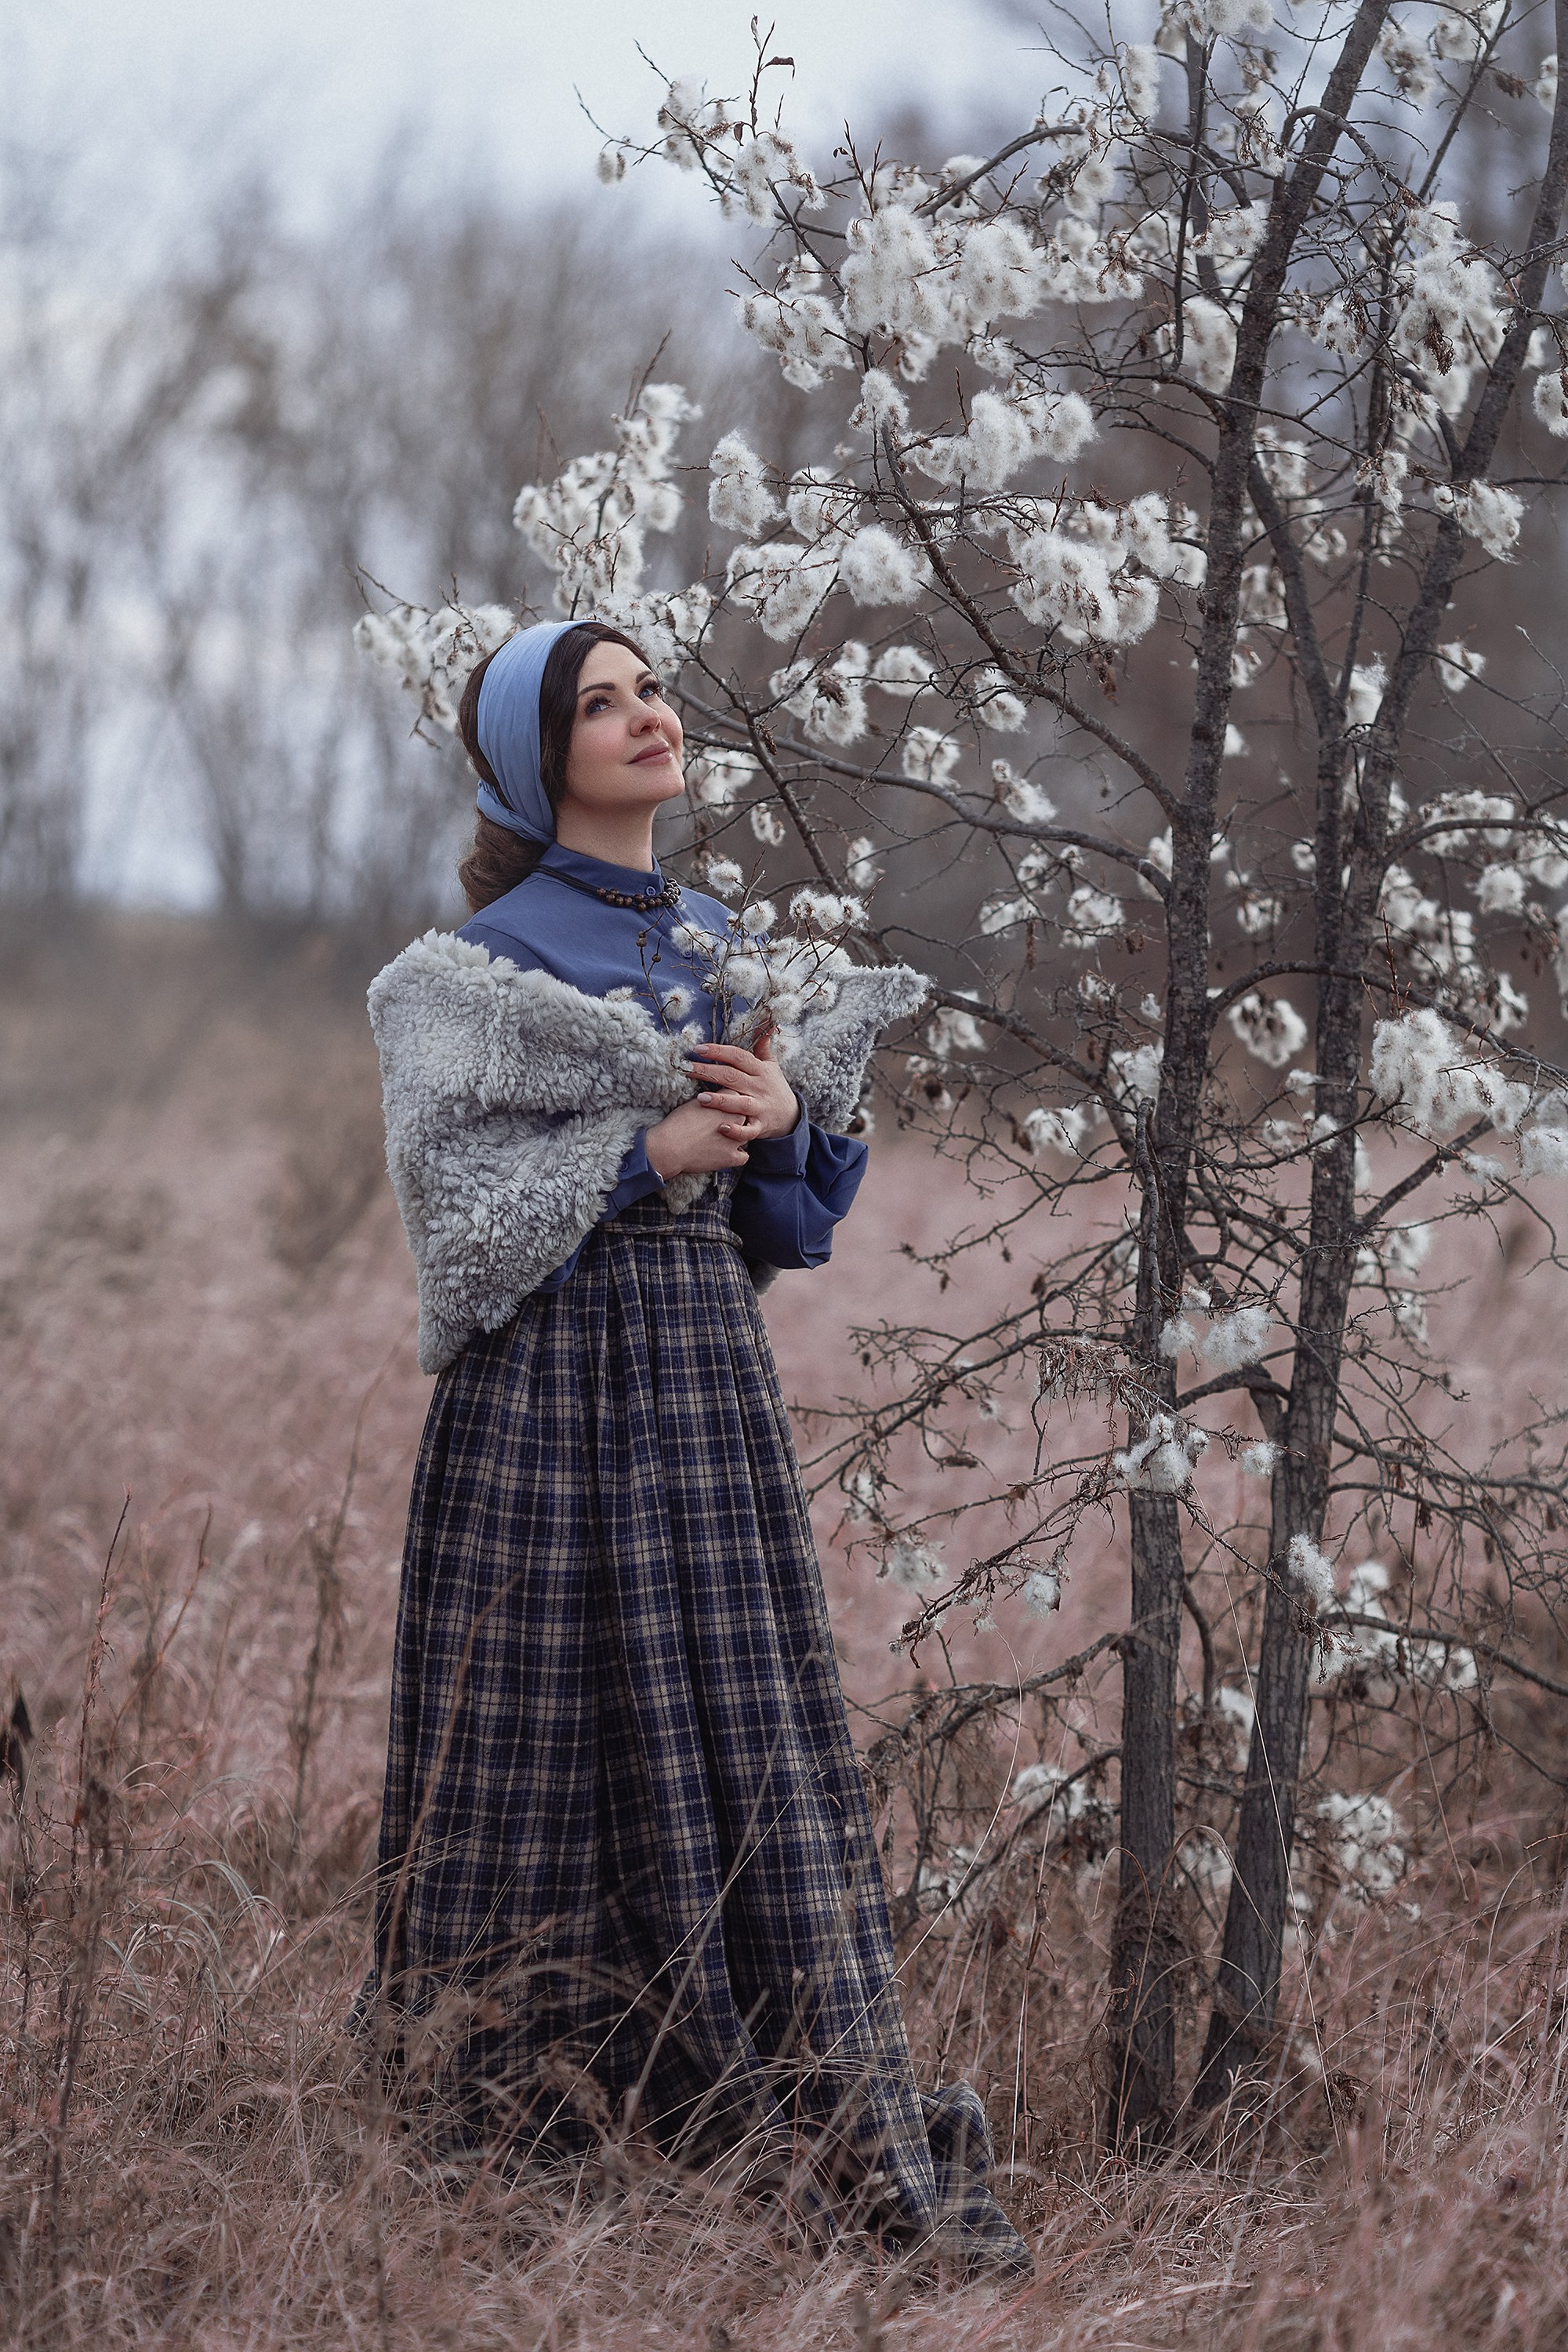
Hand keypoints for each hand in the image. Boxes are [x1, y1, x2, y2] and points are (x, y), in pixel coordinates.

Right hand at [644, 1095, 751, 1180]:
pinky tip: (728, 1153)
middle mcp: (735, 1118)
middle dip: (736, 1120)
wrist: (670, 1146)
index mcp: (726, 1102)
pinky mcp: (731, 1157)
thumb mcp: (694, 1103)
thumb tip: (714, 1099)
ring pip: (746, 1136)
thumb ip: (711, 1100)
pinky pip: (743, 1157)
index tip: (722, 1109)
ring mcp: (735, 1139)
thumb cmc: (677, 1123)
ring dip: (737, 1137)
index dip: (729, 1103)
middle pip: (745, 1116)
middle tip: (722, 1125)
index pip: (737, 1097)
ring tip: (722, 1140)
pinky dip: (737, 1156)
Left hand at [684, 1026, 799, 1144]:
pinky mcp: (760, 1126)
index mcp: (760, 1070)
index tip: (698, 1049)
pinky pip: (748, 1130)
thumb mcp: (771, 1065)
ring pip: (740, 1103)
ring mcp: (760, 1107)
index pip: (738, 1056)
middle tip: (687, 1068)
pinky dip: (736, 1130)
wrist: (790, 1116)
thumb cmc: (774, 1087)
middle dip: (709, 1072)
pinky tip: (721, 1127)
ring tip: (701, 1098)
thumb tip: (767, 1021)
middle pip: (733, 1076)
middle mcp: (759, 1087)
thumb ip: (763, 1045)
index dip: (719, 1051)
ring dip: (720, 1100)